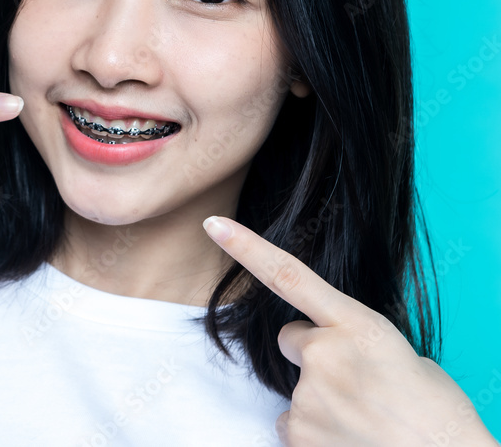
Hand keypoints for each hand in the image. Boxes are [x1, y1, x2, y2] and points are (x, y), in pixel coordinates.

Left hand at [202, 216, 496, 446]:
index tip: (214, 225)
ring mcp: (308, 394)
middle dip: (316, 357)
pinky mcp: (297, 432)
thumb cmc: (437, 416)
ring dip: (322, 401)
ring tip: (365, 419)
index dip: (247, 247)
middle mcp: (325, 353)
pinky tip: (349, 438)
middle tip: (360, 386)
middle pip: (293, 341)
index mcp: (358, 324)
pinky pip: (292, 423)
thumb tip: (340, 350)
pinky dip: (316, 432)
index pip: (289, 275)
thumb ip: (359, 341)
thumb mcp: (404, 357)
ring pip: (297, 388)